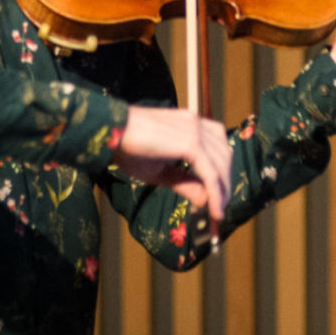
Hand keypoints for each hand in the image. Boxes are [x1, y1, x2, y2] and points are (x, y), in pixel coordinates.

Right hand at [113, 105, 234, 227]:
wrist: (110, 133)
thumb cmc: (127, 148)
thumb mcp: (158, 171)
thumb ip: (183, 182)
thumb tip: (205, 199)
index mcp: (189, 123)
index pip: (217, 147)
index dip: (221, 171)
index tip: (219, 195)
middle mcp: (195, 123)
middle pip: (223, 155)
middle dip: (225, 183)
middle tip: (220, 207)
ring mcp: (195, 130)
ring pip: (220, 164)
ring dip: (222, 190)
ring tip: (218, 211)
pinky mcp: (191, 142)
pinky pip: (210, 173)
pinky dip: (216, 192)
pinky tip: (214, 209)